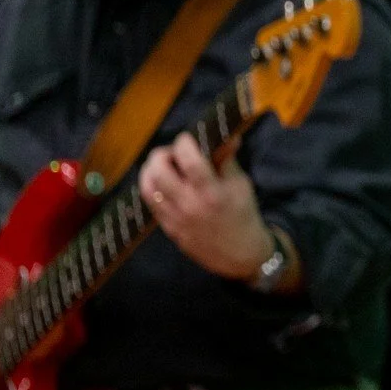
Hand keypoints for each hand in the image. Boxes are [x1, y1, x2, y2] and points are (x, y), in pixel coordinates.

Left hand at [139, 135, 276, 281]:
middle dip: (161, 154)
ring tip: (162, 166)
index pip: (190, 161)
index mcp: (213, 193)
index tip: (187, 139)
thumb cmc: (243, 215)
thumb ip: (227, 160)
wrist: (240, 254)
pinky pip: (150, 203)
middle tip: (171, 153)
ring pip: (147, 187)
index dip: (184, 143)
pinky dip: (152, 187)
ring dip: (150, 170)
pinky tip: (161, 183)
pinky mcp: (168, 229)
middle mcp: (190, 206)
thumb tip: (226, 135)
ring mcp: (176, 219)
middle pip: (159, 171)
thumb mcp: (241, 185)